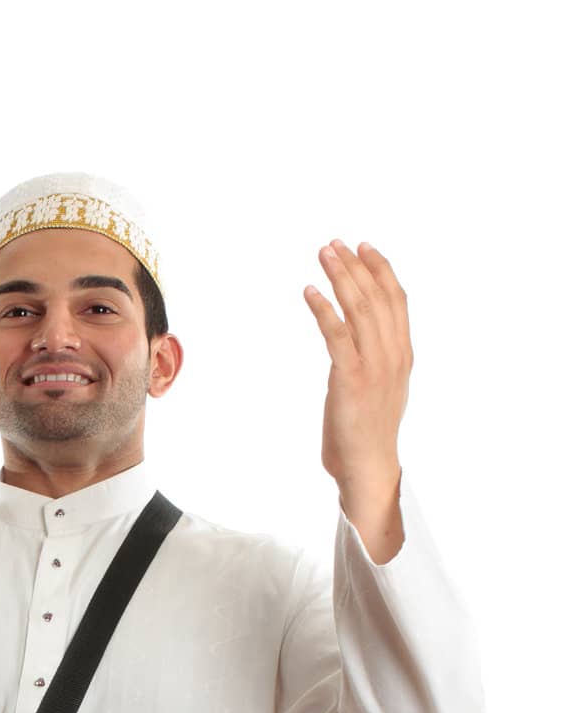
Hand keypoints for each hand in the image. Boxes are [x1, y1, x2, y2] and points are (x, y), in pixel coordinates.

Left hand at [304, 239, 412, 488]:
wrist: (368, 468)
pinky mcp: (351, 380)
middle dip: (356, 266)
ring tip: (323, 255)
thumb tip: (355, 333)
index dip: (381, 269)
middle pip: (377, 297)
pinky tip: (309, 291)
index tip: (363, 247)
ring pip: (360, 310)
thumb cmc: (367, 432)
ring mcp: (374, 367)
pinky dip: (323, 309)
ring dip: (340, 278)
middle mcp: (393, 355)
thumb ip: (373, 357)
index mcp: (402, 354)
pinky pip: (337, 336)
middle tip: (334, 244)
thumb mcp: (378, 386)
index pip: (397, 300)